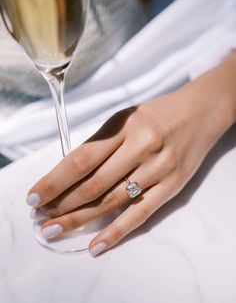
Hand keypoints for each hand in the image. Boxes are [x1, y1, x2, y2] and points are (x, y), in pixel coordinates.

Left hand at [26, 56, 235, 256]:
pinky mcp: (172, 186)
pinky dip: (117, 231)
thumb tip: (71, 174)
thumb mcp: (124, 118)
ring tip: (57, 230)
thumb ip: (101, 143)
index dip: (55, 180)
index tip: (35, 196)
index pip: (82, 158)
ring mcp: (158, 169)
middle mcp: (140, 147)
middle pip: (94, 184)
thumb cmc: (156, 114)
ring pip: (113, 200)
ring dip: (81, 219)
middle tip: (42, 220)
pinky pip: (141, 213)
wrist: (199, 113)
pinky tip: (95, 245)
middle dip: (63, 205)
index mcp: (124, 126)